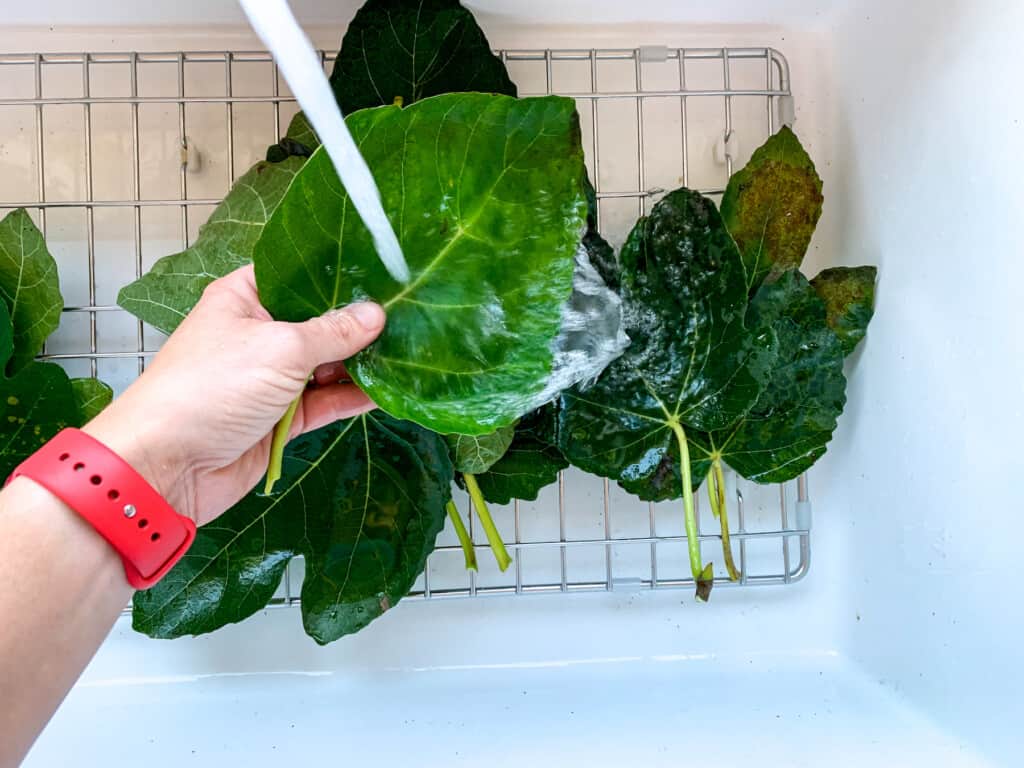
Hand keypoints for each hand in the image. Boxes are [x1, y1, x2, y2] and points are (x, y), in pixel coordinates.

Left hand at [84, 265, 384, 525]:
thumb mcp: (280, 348)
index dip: (338, 272)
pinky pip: (327, 401)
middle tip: (413, 309)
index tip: (386, 268)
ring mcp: (273, 377)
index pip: (298, 274)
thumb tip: (377, 313)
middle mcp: (260, 332)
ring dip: (364, 361)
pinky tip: (391, 388)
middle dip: (361, 320)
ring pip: (329, 363)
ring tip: (413, 348)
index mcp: (246, 299)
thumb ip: (333, 332)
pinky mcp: (284, 417)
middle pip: (320, 320)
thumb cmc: (212, 387)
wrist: (169, 466)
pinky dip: (354, 397)